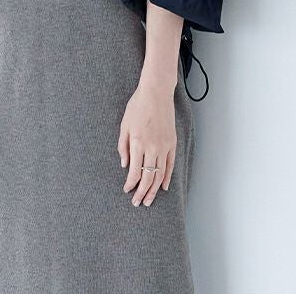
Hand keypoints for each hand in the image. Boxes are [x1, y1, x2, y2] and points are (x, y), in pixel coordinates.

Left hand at [117, 79, 176, 206]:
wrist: (156, 92)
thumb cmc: (138, 106)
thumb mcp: (124, 124)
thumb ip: (123, 146)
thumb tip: (124, 165)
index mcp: (137, 142)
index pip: (134, 171)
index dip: (130, 184)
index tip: (127, 191)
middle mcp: (152, 147)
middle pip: (147, 177)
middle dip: (142, 192)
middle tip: (138, 203)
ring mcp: (164, 146)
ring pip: (159, 174)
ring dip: (153, 189)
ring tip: (149, 200)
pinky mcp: (172, 143)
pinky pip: (170, 165)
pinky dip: (166, 177)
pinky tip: (162, 187)